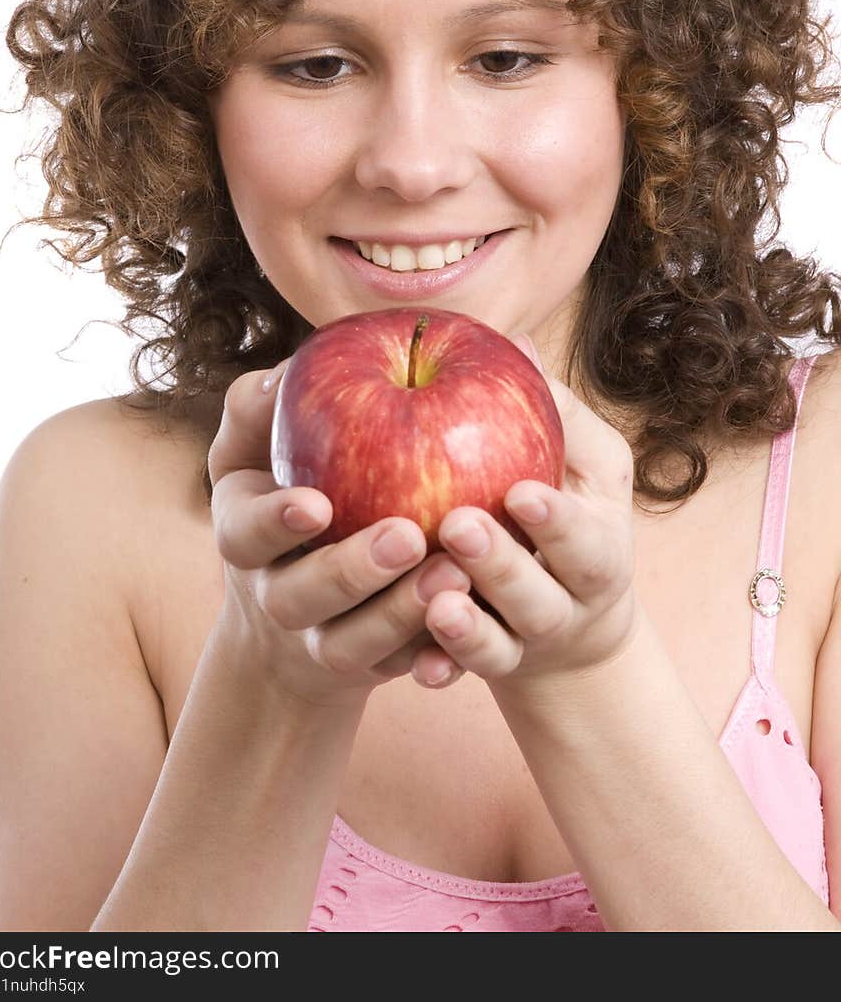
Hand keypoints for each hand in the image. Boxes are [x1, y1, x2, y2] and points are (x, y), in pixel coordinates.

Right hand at [207, 358, 471, 709]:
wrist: (300, 611)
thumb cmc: (288, 492)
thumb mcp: (254, 451)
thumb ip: (257, 408)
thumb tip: (283, 373)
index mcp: (244, 539)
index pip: (247, 533)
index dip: (276, 522)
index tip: (317, 504)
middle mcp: (277, 597)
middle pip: (305, 597)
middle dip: (354, 571)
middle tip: (408, 537)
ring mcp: (325, 640)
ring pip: (357, 644)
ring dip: (404, 614)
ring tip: (456, 573)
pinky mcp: (376, 668)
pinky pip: (405, 669)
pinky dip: (438, 657)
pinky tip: (476, 628)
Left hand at [410, 338, 638, 696]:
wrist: (574, 622)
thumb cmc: (573, 513)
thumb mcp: (587, 468)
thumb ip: (555, 412)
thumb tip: (512, 340)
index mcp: (599, 552)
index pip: (585, 539)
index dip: (557, 521)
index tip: (520, 492)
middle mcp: (566, 604)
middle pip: (538, 597)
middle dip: (500, 565)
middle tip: (454, 526)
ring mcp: (525, 644)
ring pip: (499, 646)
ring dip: (466, 628)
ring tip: (433, 598)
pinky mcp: (486, 667)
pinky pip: (461, 676)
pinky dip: (442, 671)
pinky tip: (417, 668)